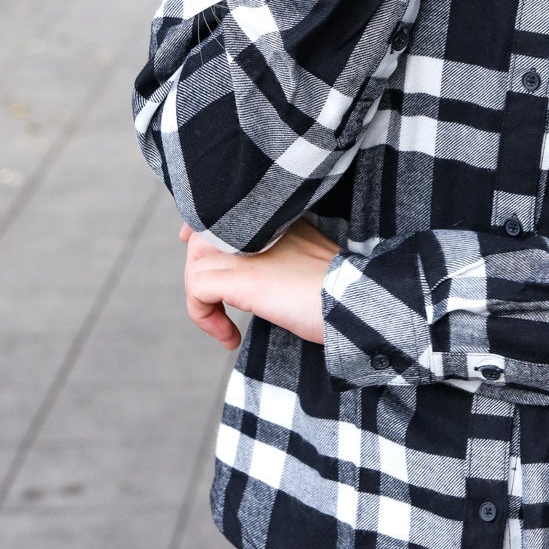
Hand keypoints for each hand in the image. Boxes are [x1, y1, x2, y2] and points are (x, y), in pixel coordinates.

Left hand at [179, 217, 340, 349]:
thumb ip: (280, 255)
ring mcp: (248, 250)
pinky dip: (204, 316)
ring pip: (195, 263)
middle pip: (202, 238)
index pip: (222, 211)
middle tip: (217, 309)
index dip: (200, 231)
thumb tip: (255, 277)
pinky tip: (230, 336)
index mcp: (277, 218)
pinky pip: (197, 289)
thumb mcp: (307, 262)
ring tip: (224, 326)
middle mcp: (259, 225)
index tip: (193, 249)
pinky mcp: (242, 278)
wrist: (355, 302)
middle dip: (199, 274)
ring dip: (202, 300)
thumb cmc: (341, 292)